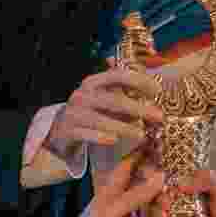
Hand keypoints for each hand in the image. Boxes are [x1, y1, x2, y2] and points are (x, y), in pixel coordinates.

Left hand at [39, 148, 164, 216]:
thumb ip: (135, 195)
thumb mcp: (109, 213)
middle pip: (144, 189)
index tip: (163, 146)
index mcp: (109, 193)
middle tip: (168, 198)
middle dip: (158, 190)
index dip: (143, 155)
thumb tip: (161, 175)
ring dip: (158, 211)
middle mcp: (119, 206)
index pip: (128, 166)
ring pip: (150, 210)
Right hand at [49, 67, 163, 150]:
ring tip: (141, 135)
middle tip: (158, 116)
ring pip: (101, 119)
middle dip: (138, 108)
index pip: (117, 75)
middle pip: (113, 100)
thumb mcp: (102, 96)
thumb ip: (123, 92)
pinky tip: (114, 140)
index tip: (157, 91)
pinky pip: (86, 134)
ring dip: (124, 127)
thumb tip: (153, 93)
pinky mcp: (68, 131)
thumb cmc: (88, 111)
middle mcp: (83, 95)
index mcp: (93, 82)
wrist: (57, 128)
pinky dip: (100, 137)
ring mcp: (74, 113)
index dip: (138, 81)